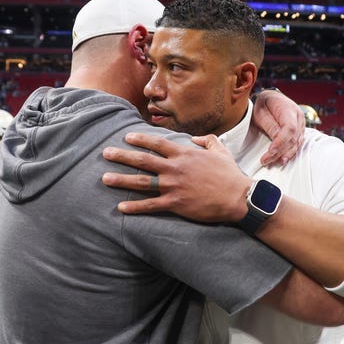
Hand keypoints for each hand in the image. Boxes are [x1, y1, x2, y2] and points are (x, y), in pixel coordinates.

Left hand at [102, 132, 252, 222]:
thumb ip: (207, 141)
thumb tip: (195, 138)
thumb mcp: (220, 151)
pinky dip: (135, 207)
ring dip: (122, 180)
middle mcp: (175, 168)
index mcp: (184, 154)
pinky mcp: (175, 204)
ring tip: (105, 178)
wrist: (239, 198)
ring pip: (142, 182)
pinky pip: (151, 205)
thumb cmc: (230, 175)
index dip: (140, 139)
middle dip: (122, 156)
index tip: (126, 137)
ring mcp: (173, 186)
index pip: (156, 143)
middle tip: (105, 153)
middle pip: (142, 160)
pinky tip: (121, 207)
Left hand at [252, 89, 304, 165]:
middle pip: (293, 138)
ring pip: (296, 143)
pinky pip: (296, 144)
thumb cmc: (264, 104)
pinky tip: (282, 159)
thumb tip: (275, 141)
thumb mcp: (261, 112)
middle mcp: (298, 117)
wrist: (271, 98)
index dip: (280, 142)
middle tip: (265, 160)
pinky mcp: (299, 132)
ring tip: (273, 162)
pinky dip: (289, 152)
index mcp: (289, 109)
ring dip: (285, 155)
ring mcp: (301, 125)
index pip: (289, 128)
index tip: (270, 152)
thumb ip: (270, 125)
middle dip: (279, 152)